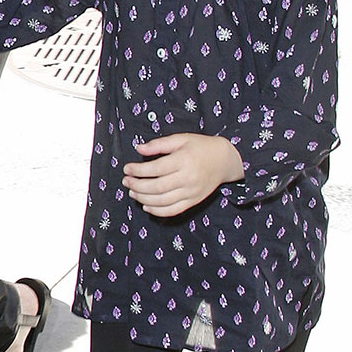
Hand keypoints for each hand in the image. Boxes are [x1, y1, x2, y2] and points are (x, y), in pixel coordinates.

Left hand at [122, 133, 243, 216]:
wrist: (225, 160)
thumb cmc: (201, 147)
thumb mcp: (181, 139)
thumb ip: (159, 144)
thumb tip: (139, 149)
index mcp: (183, 160)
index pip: (156, 168)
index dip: (138, 170)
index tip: (127, 168)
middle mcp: (187, 178)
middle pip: (157, 187)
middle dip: (138, 185)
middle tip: (126, 181)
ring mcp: (191, 192)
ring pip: (163, 201)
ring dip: (144, 199)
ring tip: (133, 192)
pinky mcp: (193, 201)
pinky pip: (173, 210)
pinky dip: (158, 211)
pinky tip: (146, 206)